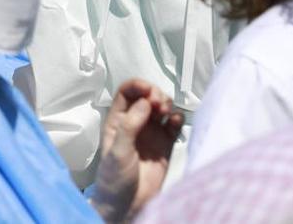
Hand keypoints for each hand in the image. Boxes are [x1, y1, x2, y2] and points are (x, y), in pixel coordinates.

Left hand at [90, 79, 182, 222]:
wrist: (128, 206)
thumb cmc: (115, 180)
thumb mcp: (118, 151)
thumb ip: (130, 125)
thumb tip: (144, 102)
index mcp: (118, 121)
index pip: (127, 93)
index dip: (138, 86)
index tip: (148, 90)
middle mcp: (135, 124)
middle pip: (147, 97)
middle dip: (155, 94)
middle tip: (159, 104)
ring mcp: (151, 133)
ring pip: (162, 108)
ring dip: (167, 104)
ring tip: (166, 113)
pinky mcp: (165, 145)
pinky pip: (174, 126)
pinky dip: (177, 119)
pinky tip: (176, 122)